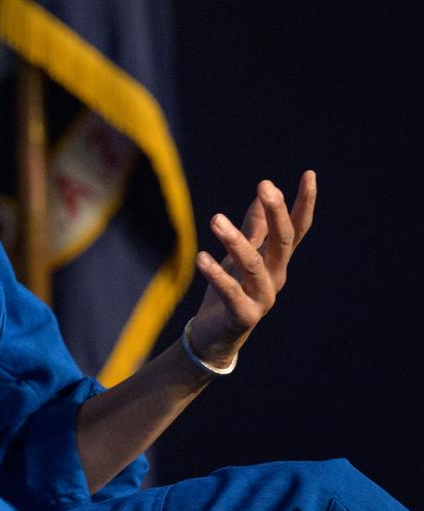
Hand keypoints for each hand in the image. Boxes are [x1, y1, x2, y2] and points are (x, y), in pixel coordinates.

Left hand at [188, 170, 316, 367]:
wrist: (214, 336)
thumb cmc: (230, 290)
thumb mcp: (240, 254)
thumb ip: (255, 227)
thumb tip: (264, 192)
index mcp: (277, 261)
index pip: (296, 229)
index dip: (303, 203)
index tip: (309, 174)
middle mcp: (275, 277)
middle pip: (282, 242)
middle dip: (277, 213)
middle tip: (265, 186)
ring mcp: (262, 298)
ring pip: (254, 265)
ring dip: (236, 241)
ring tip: (216, 219)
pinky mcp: (243, 316)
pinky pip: (231, 292)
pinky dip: (217, 275)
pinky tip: (202, 257)